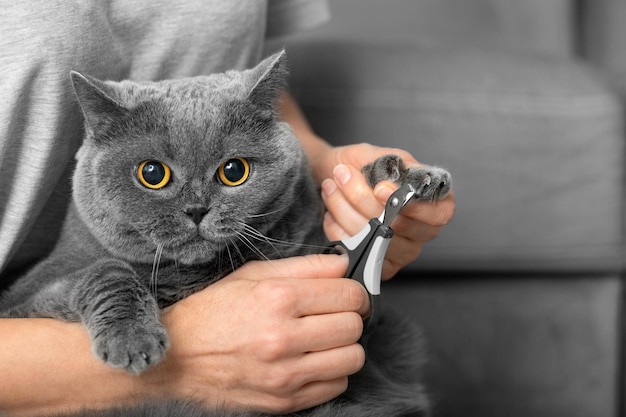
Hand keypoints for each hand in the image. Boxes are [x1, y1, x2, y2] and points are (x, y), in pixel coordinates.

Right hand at [148, 254, 367, 413]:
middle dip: (350, 317)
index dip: (354, 291)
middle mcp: (283, 338)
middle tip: (334, 315)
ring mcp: (285, 374)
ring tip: (325, 339)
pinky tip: (313, 361)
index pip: (349, 294)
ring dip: (345, 346)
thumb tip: (343, 264)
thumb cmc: (211, 312)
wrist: (174, 358)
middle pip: (354, 326)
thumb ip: (304, 267)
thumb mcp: (252, 275)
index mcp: (277, 299)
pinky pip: (336, 386)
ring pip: (352, 358)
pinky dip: (332, 372)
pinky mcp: (284, 401)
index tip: (347, 294)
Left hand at [318, 143, 454, 278]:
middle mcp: (424, 230)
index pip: (439, 213)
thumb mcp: (379, 155)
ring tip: (331, 188)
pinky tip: (332, 213)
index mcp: (436, 202)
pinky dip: (338, 229)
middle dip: (363, 198)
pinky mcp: (379, 266)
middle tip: (342, 176)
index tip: (379, 188)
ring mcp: (403, 251)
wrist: (334, 178)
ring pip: (375, 238)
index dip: (411, 204)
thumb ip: (391, 166)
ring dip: (344, 209)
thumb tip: (396, 185)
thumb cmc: (360, 167)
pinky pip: (358, 252)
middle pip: (400, 226)